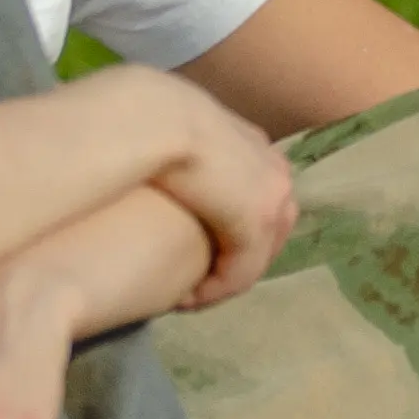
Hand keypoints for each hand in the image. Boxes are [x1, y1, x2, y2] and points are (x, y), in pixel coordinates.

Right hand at [113, 72, 297, 308]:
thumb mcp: (173, 137)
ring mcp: (271, 194)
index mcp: (253, 145)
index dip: (229, 226)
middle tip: (198, 281)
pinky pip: (242, 271)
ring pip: (259, 254)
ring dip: (226, 277)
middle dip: (237, 257)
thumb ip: (183, 154)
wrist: (151, 118)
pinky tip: (185, 300)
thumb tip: (171, 171)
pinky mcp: (256, 220)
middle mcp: (272, 169)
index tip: (194, 248)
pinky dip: (215, 289)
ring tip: (191, 294)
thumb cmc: (146, 121)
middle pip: (270, 228)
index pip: (257, 195)